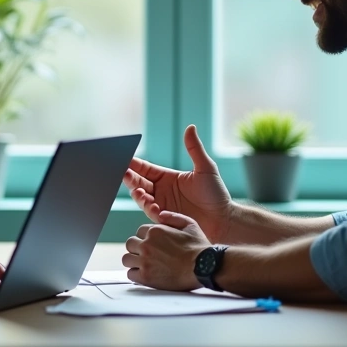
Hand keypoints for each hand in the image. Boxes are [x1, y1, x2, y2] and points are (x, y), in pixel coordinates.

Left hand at [122, 211, 210, 291]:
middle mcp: (147, 244)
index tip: (152, 245)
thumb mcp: (190, 224)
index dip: (145, 238)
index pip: (139, 232)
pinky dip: (135, 274)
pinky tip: (144, 275)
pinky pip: (130, 274)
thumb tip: (161, 215)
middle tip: (146, 255)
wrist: (204, 267)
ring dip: (133, 261)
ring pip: (126, 259)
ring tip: (143, 265)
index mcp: (155, 230)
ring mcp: (145, 260)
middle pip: (130, 244)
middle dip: (137, 249)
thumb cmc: (199, 247)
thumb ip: (173, 217)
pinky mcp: (146, 276)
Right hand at [123, 125, 233, 241]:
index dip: (134, 164)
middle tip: (124, 173)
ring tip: (139, 191)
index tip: (124, 158)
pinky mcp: (165, 219)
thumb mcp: (205, 168)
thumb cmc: (216, 193)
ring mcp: (162, 205)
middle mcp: (161, 191)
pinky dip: (149, 208)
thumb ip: (194, 148)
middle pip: (139, 182)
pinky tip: (152, 205)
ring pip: (142, 198)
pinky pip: (152, 213)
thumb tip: (191, 127)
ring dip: (138, 194)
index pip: (145, 168)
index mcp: (167, 177)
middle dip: (130, 178)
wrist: (223, 219)